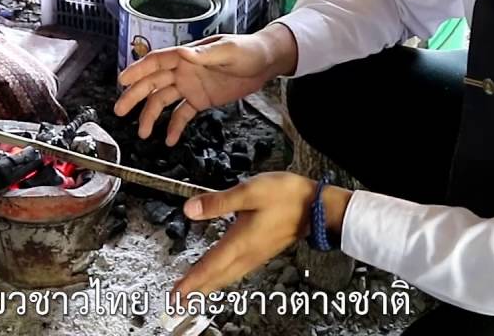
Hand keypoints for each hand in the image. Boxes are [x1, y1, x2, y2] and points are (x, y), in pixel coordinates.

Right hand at [115, 33, 278, 144]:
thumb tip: (184, 54)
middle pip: (153, 83)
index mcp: (187, 56)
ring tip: (142, 132)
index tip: (123, 80)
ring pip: (163, 101)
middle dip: (135, 96)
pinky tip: (168, 139)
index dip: (138, 70)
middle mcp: (184, 71)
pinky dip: (174, 126)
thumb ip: (206, 55)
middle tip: (120, 110)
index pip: (157, 61)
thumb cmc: (249, 50)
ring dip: (151, 116)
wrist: (267, 62)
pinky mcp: (200, 100)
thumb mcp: (229, 51)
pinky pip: (182, 114)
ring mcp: (190, 86)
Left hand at [174, 172, 331, 297]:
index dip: (190, 281)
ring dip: (208, 286)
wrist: (317, 206)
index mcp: (240, 241)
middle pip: (216, 277)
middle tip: (178, 301)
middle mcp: (247, 253)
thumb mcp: (250, 191)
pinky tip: (219, 275)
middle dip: (196, 290)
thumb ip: (219, 202)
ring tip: (193, 293)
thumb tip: (191, 209)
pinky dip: (222, 277)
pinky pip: (236, 271)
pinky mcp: (262, 251)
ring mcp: (256, 254)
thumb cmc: (287, 197)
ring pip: (227, 276)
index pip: (209, 266)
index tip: (175, 294)